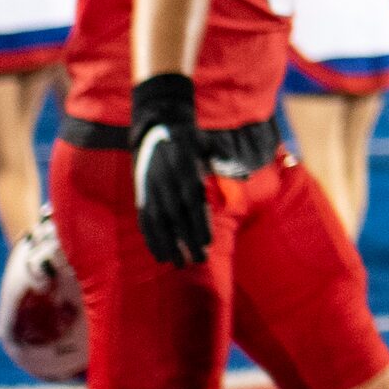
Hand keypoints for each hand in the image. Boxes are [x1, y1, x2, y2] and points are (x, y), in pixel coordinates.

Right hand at [130, 73, 214, 267]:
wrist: (157, 126)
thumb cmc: (190, 140)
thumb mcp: (208, 144)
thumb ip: (225, 160)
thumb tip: (246, 174)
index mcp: (185, 170)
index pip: (192, 202)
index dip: (198, 223)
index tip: (207, 243)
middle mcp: (166, 181)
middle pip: (176, 217)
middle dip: (186, 240)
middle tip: (198, 260)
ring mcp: (151, 188)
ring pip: (158, 221)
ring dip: (166, 244)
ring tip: (177, 263)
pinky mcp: (141, 192)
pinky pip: (144, 218)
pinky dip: (150, 237)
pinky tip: (158, 253)